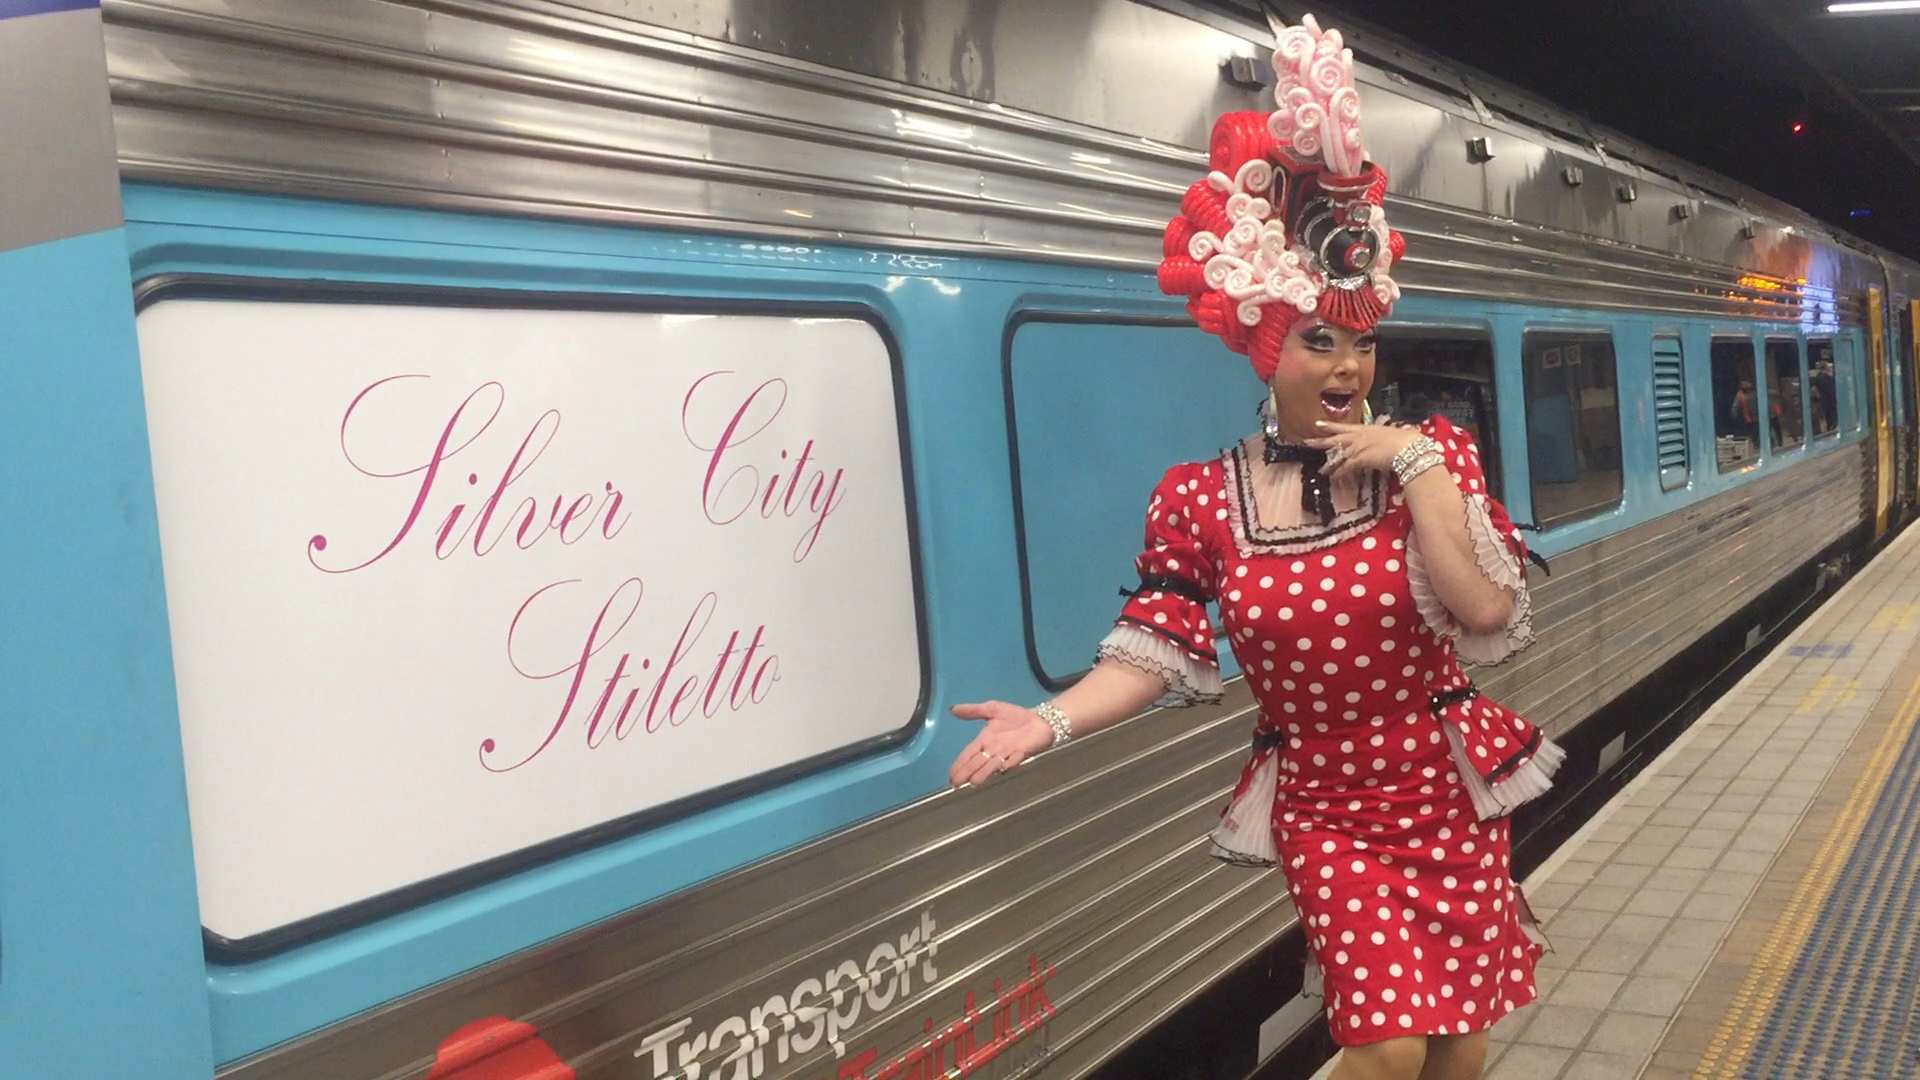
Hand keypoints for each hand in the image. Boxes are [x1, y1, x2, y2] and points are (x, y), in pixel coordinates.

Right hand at [947, 701, 1054, 787]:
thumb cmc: (1016, 717)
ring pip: (992, 765)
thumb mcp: (992, 709)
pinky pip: (1014, 759)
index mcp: (984, 740)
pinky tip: (1001, 768)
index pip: (968, 754)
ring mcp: (1007, 753)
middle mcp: (994, 750)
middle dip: (967, 772)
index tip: (951, 775)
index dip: (959, 764)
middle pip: (977, 763)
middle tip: (957, 783)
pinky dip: (1008, 764)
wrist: (1039, 719)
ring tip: (974, 781)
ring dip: (984, 773)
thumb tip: (952, 709)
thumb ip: (973, 710)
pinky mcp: (1022, 753)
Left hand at [1305, 420, 1421, 481]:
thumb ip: (1391, 434)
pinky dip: (1338, 473)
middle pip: (1334, 439)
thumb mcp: (1396, 433)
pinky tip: (1333, 477)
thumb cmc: (1406, 440)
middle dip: (1320, 441)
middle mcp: (1358, 437)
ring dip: (1329, 464)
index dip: (1330, 426)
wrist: (1407, 447)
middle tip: (1307, 441)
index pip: (1344, 427)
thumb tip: (1400, 433)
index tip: (1318, 424)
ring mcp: (1357, 448)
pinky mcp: (1359, 459)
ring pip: (1337, 455)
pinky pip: (1345, 468)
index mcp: (1366, 429)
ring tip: (1321, 470)